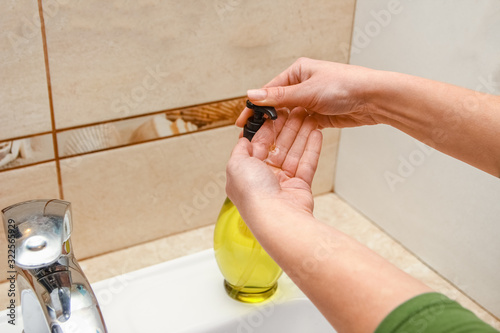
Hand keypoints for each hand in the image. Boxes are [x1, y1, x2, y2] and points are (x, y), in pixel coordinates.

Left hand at [226, 107, 322, 223]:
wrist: (276, 217)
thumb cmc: (253, 194)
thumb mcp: (236, 165)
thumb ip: (239, 150)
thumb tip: (242, 139)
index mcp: (246, 171)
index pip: (258, 143)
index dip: (269, 127)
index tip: (277, 112)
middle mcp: (264, 176)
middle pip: (278, 145)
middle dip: (288, 127)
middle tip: (298, 110)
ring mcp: (283, 181)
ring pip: (294, 152)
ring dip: (302, 134)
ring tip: (310, 117)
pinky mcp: (300, 186)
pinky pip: (307, 163)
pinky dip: (312, 148)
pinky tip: (316, 133)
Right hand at [236, 57, 379, 128]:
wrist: (374, 98)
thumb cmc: (346, 85)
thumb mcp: (307, 91)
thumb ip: (279, 97)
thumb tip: (253, 95)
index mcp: (297, 72)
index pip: (269, 91)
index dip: (255, 107)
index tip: (243, 120)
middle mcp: (303, 85)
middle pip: (278, 105)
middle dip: (267, 121)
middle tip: (254, 136)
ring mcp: (311, 101)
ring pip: (289, 117)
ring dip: (281, 129)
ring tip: (268, 142)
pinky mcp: (319, 116)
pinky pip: (302, 125)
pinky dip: (295, 133)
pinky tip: (286, 141)